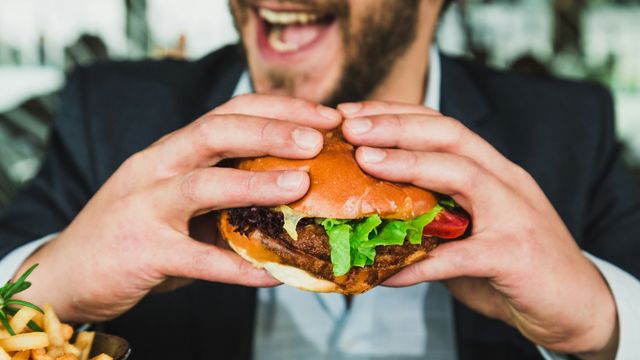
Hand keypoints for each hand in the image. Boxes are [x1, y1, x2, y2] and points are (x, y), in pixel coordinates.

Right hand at [16, 94, 341, 321]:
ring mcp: (144, 207)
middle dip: (270, 130)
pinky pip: (197, 260)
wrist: (66, 272)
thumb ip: (222, 191)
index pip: (228, 112)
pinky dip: (238, 267)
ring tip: (301, 185)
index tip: (324, 117)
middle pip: (215, 132)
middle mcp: (156, 167)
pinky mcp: (141, 251)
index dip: (278, 110)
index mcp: (171, 150)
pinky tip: (275, 274)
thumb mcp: (177, 199)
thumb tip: (293, 195)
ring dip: (255, 183)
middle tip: (319, 138)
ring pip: (202, 185)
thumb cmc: (134, 231)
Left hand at [339, 101, 617, 359]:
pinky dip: (420, 262)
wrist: (575, 306)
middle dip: (396, 125)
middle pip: (450, 134)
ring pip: (461, 173)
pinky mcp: (516, 255)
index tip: (351, 114)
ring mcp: (515, 214)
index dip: (395, 114)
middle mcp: (506, 181)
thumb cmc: (513, 265)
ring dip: (409, 163)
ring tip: (364, 161)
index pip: (442, 125)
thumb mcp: (470, 229)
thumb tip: (371, 214)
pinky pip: (459, 256)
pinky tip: (385, 272)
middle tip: (349, 126)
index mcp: (492, 170)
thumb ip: (432, 217)